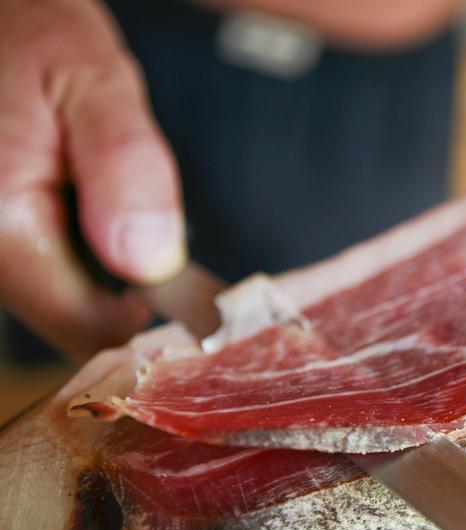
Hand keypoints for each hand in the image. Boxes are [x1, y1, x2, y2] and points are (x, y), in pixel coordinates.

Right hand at [0, 0, 184, 361]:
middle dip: (145, 313)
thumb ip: (123, 166)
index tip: (209, 307)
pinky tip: (132, 244)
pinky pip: (59, 280)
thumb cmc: (30, 30)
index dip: (155, 328)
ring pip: (70, 308)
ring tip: (169, 265)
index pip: (88, 326)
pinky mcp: (5, 238)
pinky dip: (103, 275)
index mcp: (0, 223)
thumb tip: (149, 260)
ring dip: (124, 295)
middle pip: (79, 327)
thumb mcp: (92, 80)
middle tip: (203, 290)